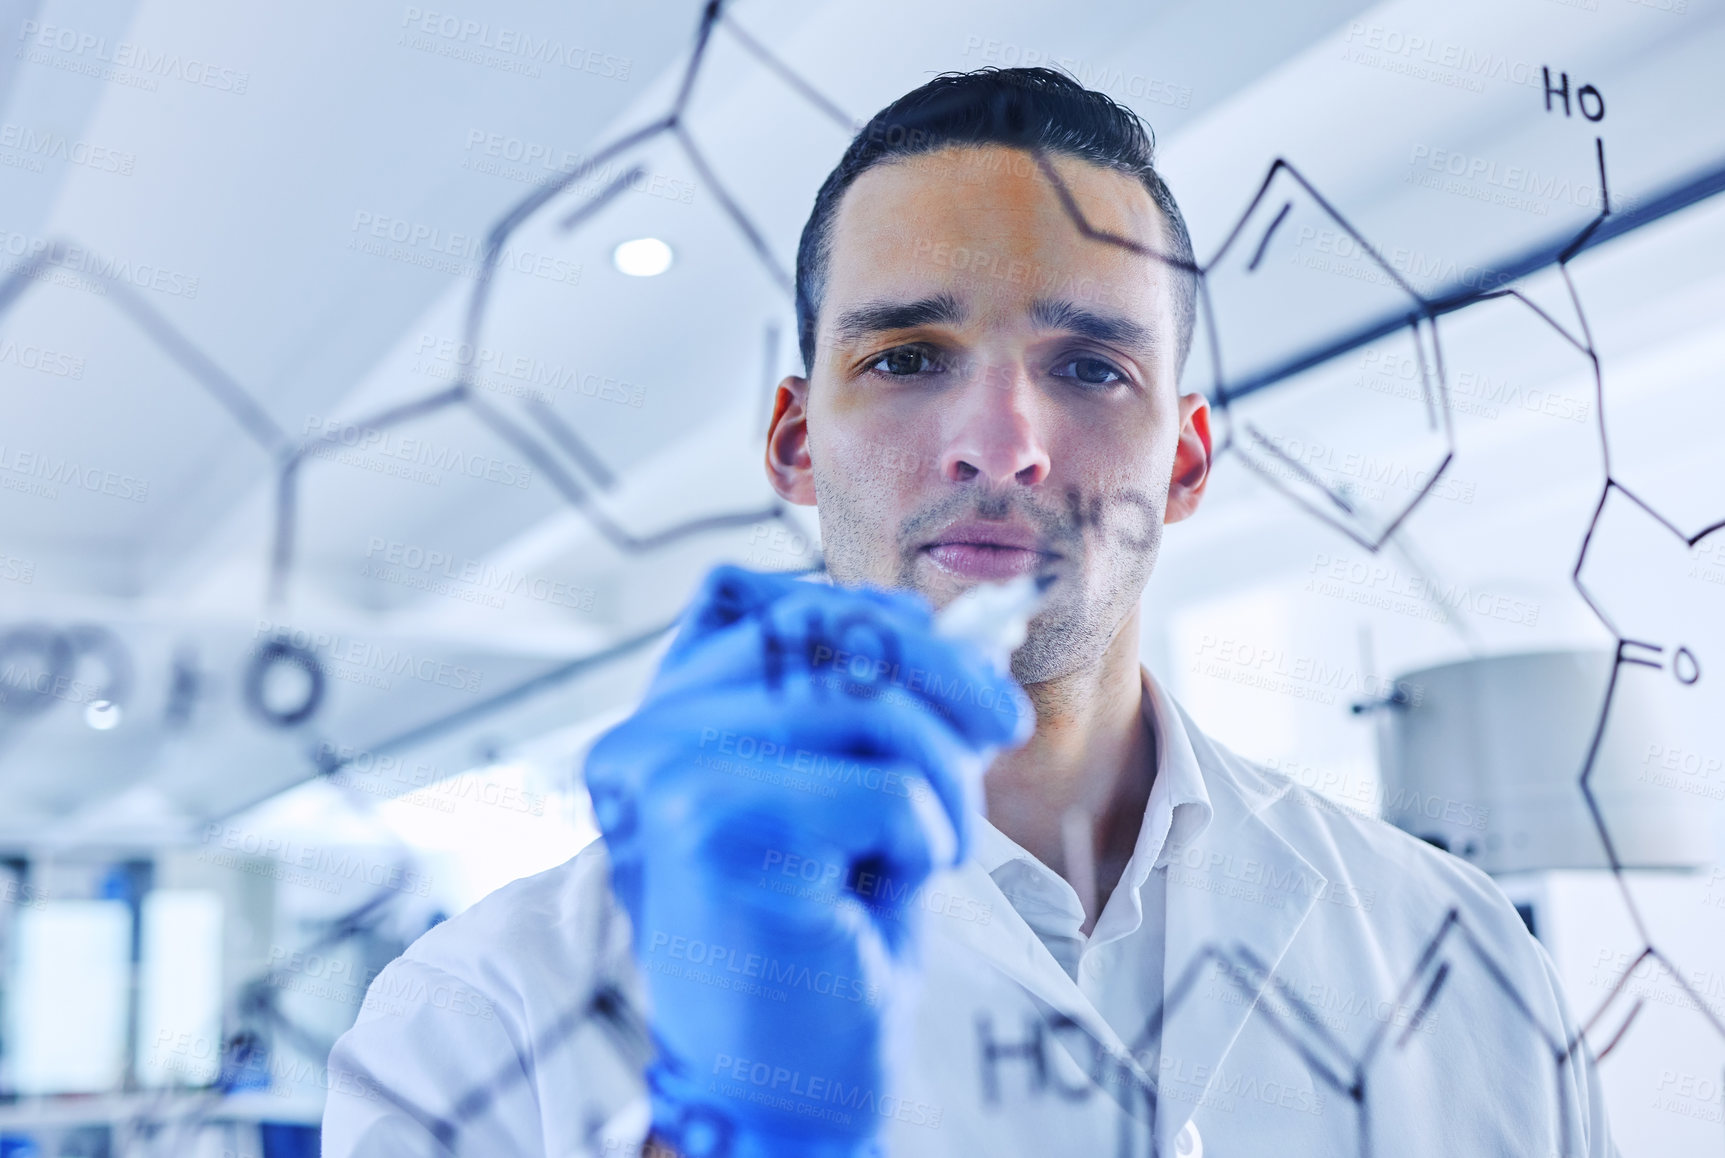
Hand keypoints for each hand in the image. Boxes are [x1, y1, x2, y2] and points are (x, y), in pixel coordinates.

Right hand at [586, 566, 1027, 1157]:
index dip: (885, 621)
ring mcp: (669, 776)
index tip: (958, 683)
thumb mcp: (849, 784)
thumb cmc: (822, 930)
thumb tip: (973, 627)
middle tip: (994, 738)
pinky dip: (925, 838)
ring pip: (870, 707)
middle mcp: (648, 732)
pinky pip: (885, 788)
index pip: (775, 599)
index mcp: (667, 713)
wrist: (787, 1080)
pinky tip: (885, 889)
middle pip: (827, 631)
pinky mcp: (711, 831)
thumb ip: (872, 694)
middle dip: (943, 683)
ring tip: (923, 846)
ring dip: (942, 778)